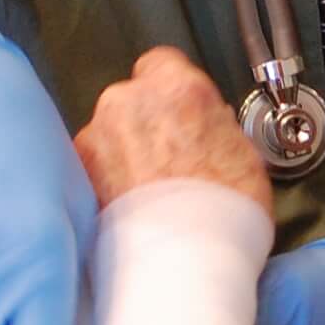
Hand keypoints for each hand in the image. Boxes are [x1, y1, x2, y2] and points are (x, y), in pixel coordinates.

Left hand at [75, 48, 267, 210]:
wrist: (183, 262)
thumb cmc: (222, 213)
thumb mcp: (244, 152)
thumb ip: (214, 122)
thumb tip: (208, 123)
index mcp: (177, 86)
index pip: (164, 62)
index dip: (174, 91)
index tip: (183, 112)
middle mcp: (129, 100)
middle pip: (133, 98)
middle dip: (148, 122)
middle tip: (173, 157)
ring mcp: (98, 135)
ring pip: (111, 131)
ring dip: (125, 151)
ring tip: (152, 188)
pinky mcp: (80, 171)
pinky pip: (95, 163)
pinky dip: (108, 177)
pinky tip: (133, 202)